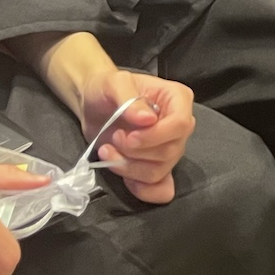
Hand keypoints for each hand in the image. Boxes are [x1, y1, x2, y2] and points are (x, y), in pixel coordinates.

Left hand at [74, 68, 194, 204]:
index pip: (180, 124)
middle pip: (170, 151)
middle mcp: (180, 126)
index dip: (155, 136)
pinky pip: (162, 190)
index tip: (128, 136)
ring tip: (108, 151)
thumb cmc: (106, 88)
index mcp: (178, 99)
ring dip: (129, 167)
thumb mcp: (113, 83)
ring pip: (159, 171)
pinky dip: (143, 190)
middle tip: (114, 138)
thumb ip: (129, 98)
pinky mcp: (158, 168)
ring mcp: (171, 149)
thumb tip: (147, 120)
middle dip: (135, 152)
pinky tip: (126, 179)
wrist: (93, 105)